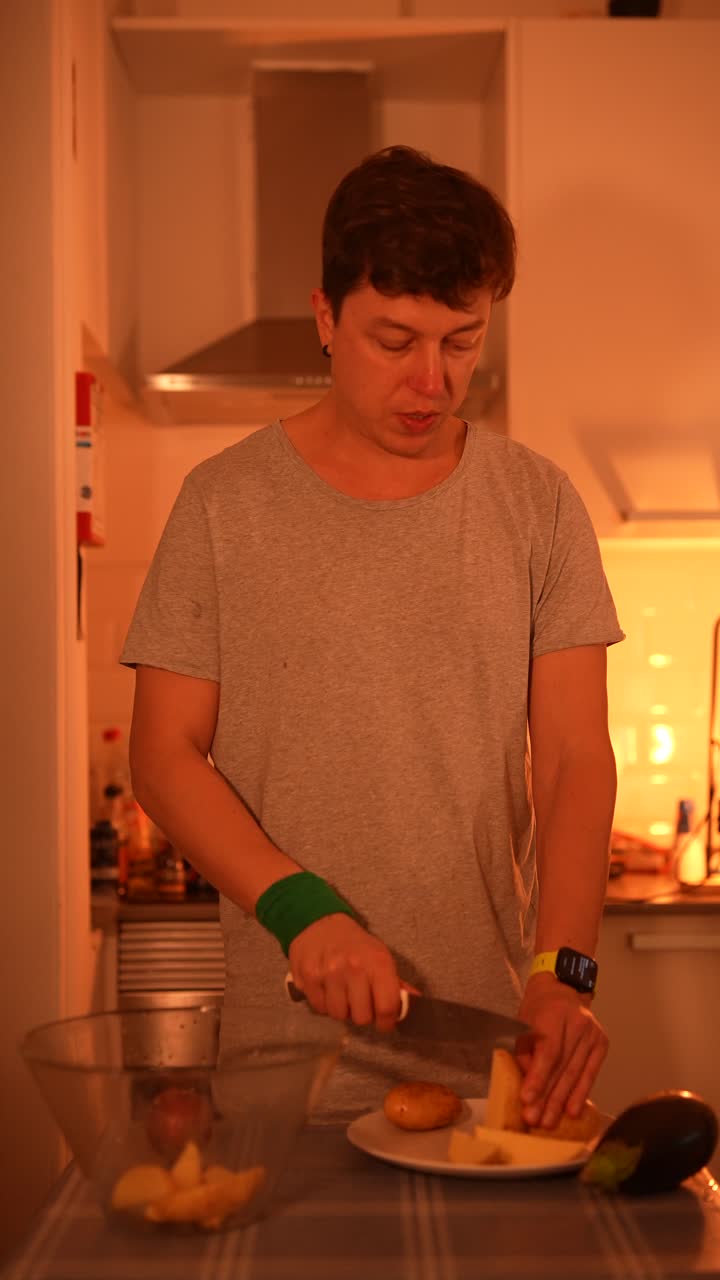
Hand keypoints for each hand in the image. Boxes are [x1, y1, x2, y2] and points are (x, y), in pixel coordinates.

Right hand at [288, 913, 418, 1031]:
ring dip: (342, 1010)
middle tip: (359, 1003)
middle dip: (362, 1015)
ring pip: (339, 1015)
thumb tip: (415, 1002)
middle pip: (362, 1018)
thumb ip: (396, 983)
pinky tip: (326, 989)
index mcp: (378, 963)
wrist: (319, 922)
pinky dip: (324, 1004)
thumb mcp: (380, 956)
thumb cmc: (355, 944)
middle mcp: (354, 968)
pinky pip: (319, 1008)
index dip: (387, 1023)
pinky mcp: (308, 976)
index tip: (383, 1023)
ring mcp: (329, 972)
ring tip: (342, 994)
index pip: (387, 1007)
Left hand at [514, 974, 607, 1128]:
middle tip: (535, 1120)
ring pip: (576, 1074)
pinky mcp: (602, 1044)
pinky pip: (590, 1073)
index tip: (527, 1100)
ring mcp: (593, 1034)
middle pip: (562, 1067)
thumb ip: (525, 1054)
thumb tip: (527, 1087)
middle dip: (548, 1097)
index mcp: (555, 1013)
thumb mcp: (523, 1025)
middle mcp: (579, 1023)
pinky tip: (572, 1112)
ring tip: (549, 1122)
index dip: (538, 1078)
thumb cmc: (538, 1009)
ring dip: (561, 1102)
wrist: (563, 988)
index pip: (548, 1052)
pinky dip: (581, 1094)